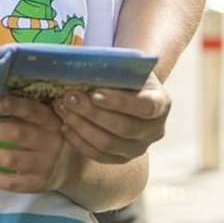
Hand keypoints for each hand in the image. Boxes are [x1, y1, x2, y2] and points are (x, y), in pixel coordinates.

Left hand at [0, 95, 67, 192]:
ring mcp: (44, 165)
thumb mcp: (47, 119)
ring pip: (11, 159)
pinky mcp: (37, 184)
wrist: (75, 167)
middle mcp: (49, 142)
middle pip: (17, 134)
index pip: (32, 111)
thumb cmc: (51, 134)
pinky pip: (12, 183)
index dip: (15, 107)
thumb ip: (26, 113)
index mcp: (50, 120)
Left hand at [53, 73, 170, 163]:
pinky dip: (79, 141)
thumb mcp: (125, 65)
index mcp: (161, 103)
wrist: (130, 91)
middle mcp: (154, 130)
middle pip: (123, 128)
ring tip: (62, 108)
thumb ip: (111, 68)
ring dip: (81, 126)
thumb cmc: (125, 74)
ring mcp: (139, 148)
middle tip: (69, 98)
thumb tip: (83, 64)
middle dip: (92, 113)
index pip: (145, 106)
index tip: (95, 93)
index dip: (120, 102)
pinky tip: (64, 126)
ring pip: (108, 144)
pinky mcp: (121, 158)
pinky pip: (98, 155)